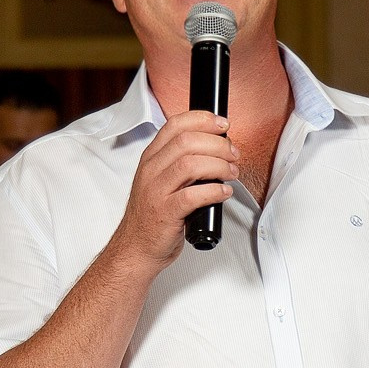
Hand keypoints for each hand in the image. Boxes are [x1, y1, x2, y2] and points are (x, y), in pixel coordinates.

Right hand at [109, 110, 237, 271]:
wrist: (136, 248)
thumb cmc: (153, 215)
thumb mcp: (160, 180)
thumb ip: (180, 162)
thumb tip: (216, 149)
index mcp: (151, 159)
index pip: (175, 125)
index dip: (202, 120)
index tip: (222, 125)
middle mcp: (151, 171)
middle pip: (187, 142)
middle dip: (217, 144)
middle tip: (233, 154)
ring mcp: (156, 192)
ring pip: (190, 164)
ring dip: (219, 165)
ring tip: (231, 172)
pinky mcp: (165, 213)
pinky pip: (193, 196)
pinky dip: (214, 191)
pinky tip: (224, 192)